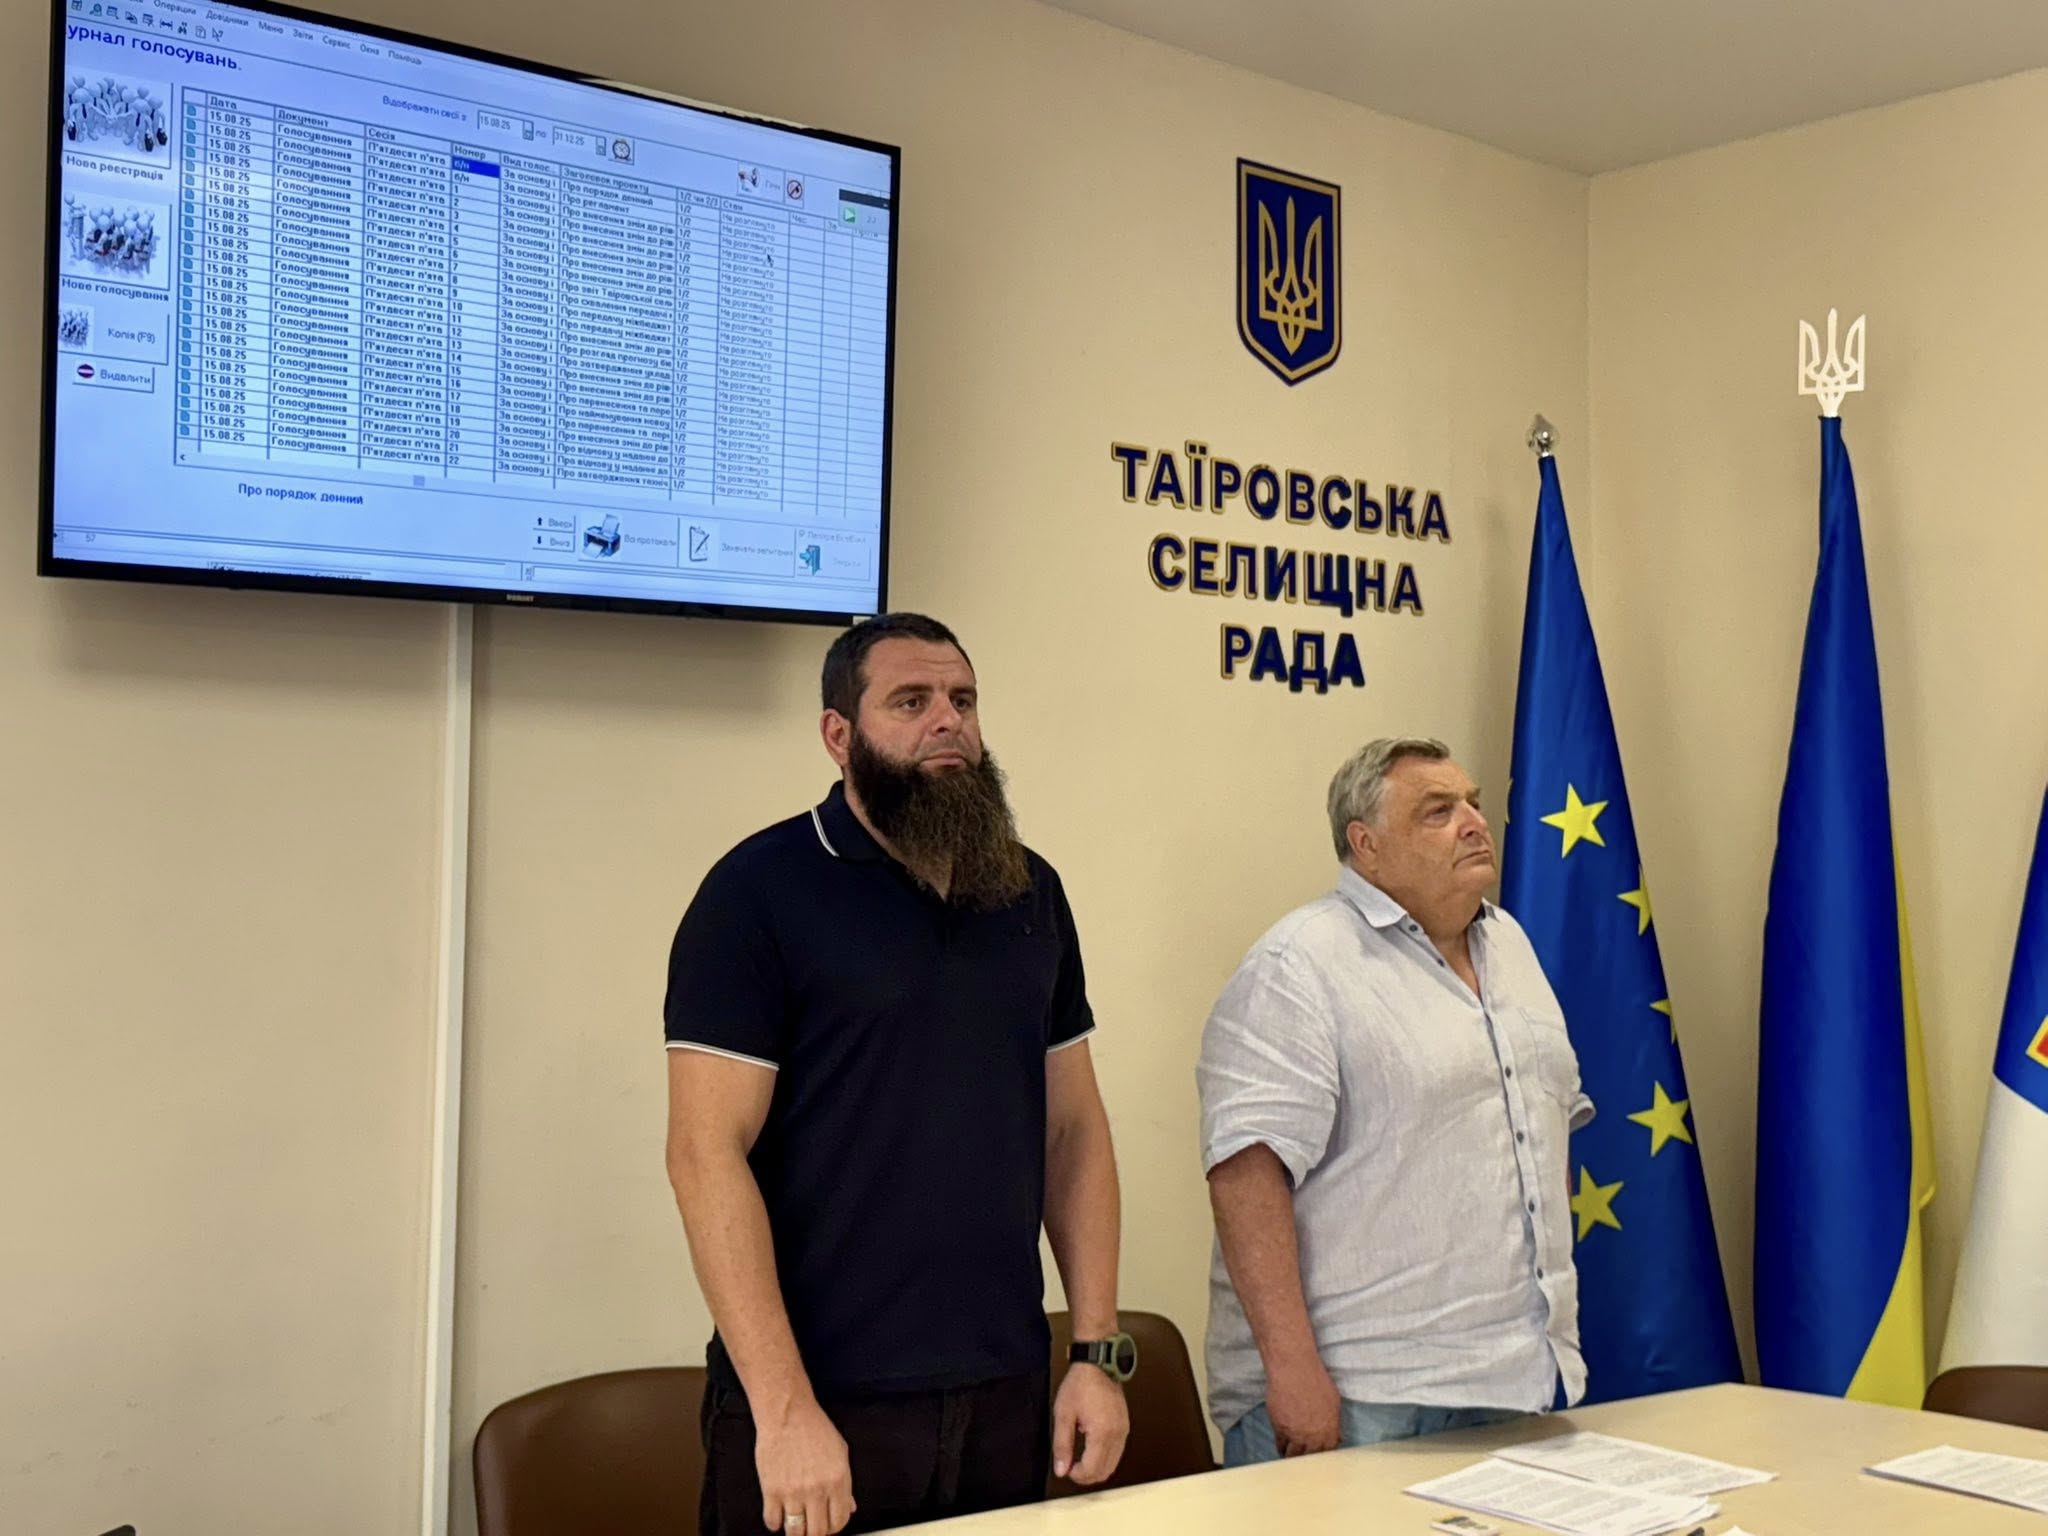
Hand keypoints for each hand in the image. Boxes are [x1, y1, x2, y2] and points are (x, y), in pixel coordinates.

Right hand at [755, 1396, 854, 1535]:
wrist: (787, 1412)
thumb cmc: (813, 1427)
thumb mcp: (840, 1452)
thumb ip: (846, 1483)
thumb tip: (849, 1506)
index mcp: (838, 1480)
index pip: (839, 1521)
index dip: (834, 1527)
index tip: (828, 1525)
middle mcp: (817, 1489)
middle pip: (817, 1532)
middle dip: (816, 1533)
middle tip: (811, 1526)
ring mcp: (793, 1492)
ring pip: (795, 1532)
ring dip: (796, 1532)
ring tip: (796, 1523)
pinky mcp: (771, 1490)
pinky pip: (772, 1522)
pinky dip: (775, 1523)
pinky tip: (779, 1513)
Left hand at [1052, 1362, 1130, 1484]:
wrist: (1097, 1364)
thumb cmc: (1080, 1385)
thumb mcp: (1063, 1414)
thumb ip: (1062, 1445)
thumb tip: (1061, 1469)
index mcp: (1102, 1432)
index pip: (1092, 1470)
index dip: (1077, 1475)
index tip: (1066, 1468)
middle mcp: (1117, 1434)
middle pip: (1105, 1472)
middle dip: (1086, 1475)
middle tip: (1071, 1467)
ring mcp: (1123, 1430)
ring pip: (1113, 1465)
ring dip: (1096, 1468)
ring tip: (1079, 1458)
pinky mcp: (1124, 1426)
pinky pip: (1117, 1452)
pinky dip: (1104, 1458)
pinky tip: (1091, 1449)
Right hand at [1266, 1360, 1340, 1456]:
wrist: (1294, 1370)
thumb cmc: (1316, 1380)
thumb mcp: (1333, 1401)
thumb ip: (1334, 1421)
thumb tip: (1337, 1435)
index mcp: (1329, 1430)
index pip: (1328, 1452)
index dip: (1324, 1455)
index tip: (1321, 1456)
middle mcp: (1313, 1437)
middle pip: (1311, 1458)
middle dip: (1309, 1460)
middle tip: (1306, 1460)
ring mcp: (1295, 1434)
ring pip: (1294, 1456)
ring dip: (1294, 1458)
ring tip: (1293, 1459)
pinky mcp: (1279, 1429)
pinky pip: (1280, 1445)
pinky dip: (1281, 1448)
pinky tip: (1282, 1449)